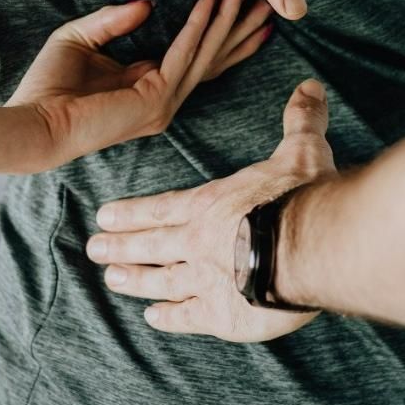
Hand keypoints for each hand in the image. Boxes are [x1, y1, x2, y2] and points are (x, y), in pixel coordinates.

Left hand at [11, 0, 270, 167]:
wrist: (33, 122)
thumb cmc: (47, 87)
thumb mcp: (80, 38)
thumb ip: (112, 20)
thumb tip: (147, 3)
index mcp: (148, 85)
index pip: (196, 57)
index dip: (221, 31)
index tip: (241, 4)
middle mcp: (163, 98)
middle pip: (213, 59)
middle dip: (240, 29)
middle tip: (267, 1)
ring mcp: (162, 104)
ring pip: (205, 56)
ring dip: (226, 22)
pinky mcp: (154, 101)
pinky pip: (182, 56)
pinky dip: (196, 27)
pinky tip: (208, 2)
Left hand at [85, 80, 336, 341]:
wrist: (310, 247)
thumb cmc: (303, 197)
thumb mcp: (302, 151)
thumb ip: (300, 121)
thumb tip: (309, 86)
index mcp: (211, 204)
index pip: (162, 208)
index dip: (133, 213)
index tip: (104, 216)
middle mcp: (198, 242)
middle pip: (151, 244)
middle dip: (120, 246)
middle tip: (93, 249)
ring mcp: (204, 280)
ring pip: (160, 280)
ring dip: (134, 280)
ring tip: (112, 281)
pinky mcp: (221, 315)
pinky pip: (187, 316)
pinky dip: (168, 317)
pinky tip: (153, 317)